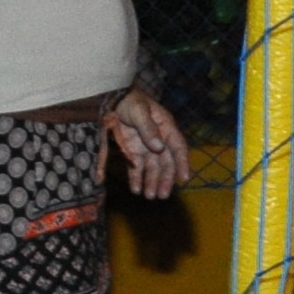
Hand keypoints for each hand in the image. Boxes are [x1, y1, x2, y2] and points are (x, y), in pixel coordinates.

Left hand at [106, 85, 188, 199]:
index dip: (182, 163)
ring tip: (150, 196)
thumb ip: (149, 129)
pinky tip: (136, 189)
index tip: (184, 179)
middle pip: (165, 162)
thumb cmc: (129, 100)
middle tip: (162, 195)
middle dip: (165, 179)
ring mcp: (144, 145)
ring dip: (151, 182)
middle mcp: (157, 139)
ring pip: (151, 167)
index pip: (178, 148)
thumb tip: (159, 148)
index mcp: (166, 127)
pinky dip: (136, 178)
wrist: (109, 98)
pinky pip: (135, 167)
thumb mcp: (140, 111)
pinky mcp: (130, 150)